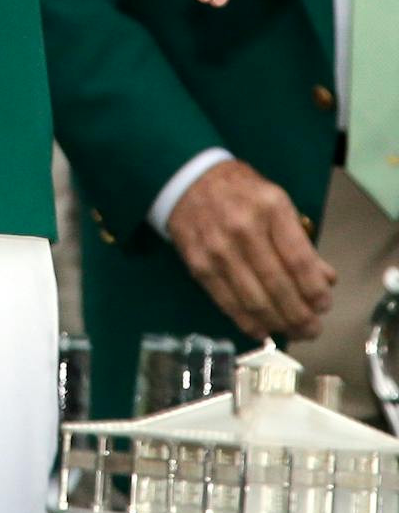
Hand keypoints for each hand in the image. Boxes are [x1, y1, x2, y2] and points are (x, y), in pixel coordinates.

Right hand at [166, 159, 333, 340]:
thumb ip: (300, 241)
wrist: (186, 178)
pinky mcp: (198, 264)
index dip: (315, 292)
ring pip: (254, 300)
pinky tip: (263, 331)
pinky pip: (226, 302)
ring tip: (294, 333)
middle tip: (312, 330)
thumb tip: (325, 281)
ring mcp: (217, 249)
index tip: (324, 307)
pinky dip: (248, 322)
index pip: (299, 261)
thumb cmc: (240, 190)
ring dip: (279, 324)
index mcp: (270, 209)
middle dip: (301, 316)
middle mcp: (243, 230)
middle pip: (278, 286)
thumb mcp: (277, 203)